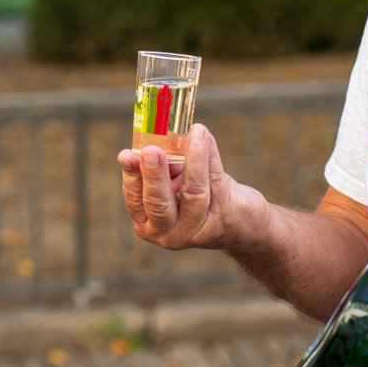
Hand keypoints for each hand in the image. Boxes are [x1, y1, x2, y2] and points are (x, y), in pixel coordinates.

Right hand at [118, 124, 264, 251]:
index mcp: (149, 224)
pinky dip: (209, 155)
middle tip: (151, 151)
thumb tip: (155, 136)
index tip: (126, 155)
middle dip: (154, 175)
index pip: (135, 200)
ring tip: (194, 133)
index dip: (131, 176)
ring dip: (193, 158)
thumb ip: (163, 167)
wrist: (241, 223)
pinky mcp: (225, 216)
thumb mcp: (174, 185)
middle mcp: (170, 233)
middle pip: (160, 203)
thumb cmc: (200, 198)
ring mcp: (199, 228)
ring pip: (193, 192)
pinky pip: (215, 181)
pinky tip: (205, 138)